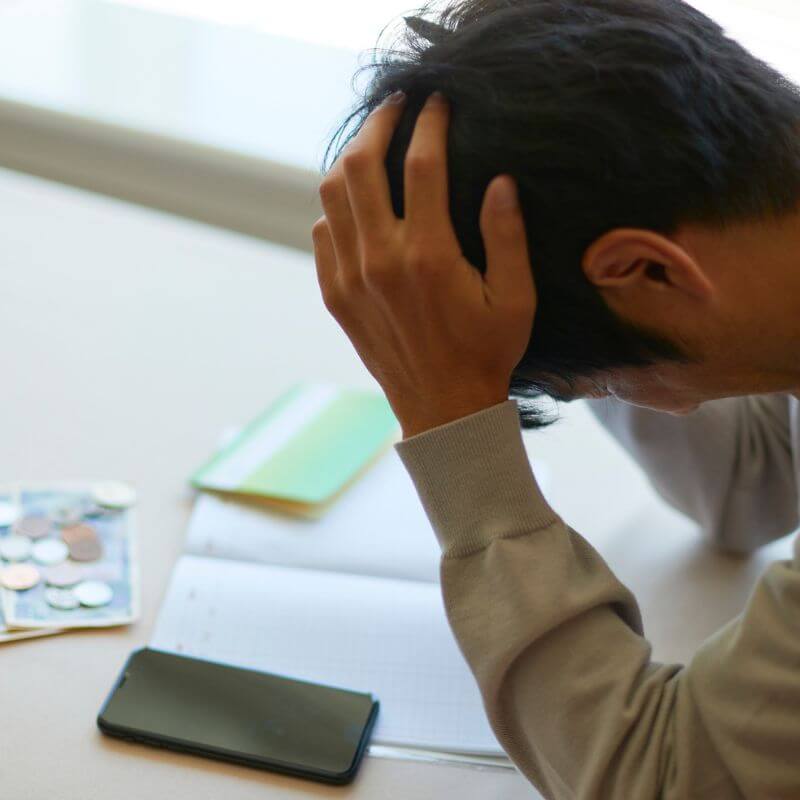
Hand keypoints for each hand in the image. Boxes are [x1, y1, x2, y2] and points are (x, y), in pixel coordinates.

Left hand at [312, 91, 535, 437]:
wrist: (443, 407)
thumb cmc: (486, 353)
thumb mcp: (515, 298)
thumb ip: (507, 235)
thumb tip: (499, 180)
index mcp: (428, 254)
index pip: (423, 162)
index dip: (430, 121)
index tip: (437, 101)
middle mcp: (381, 259)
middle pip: (362, 164)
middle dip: (379, 123)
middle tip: (396, 106)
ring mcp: (351, 277)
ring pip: (333, 194)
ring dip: (351, 160)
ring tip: (373, 148)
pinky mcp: (335, 295)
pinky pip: (322, 233)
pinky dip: (335, 208)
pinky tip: (357, 204)